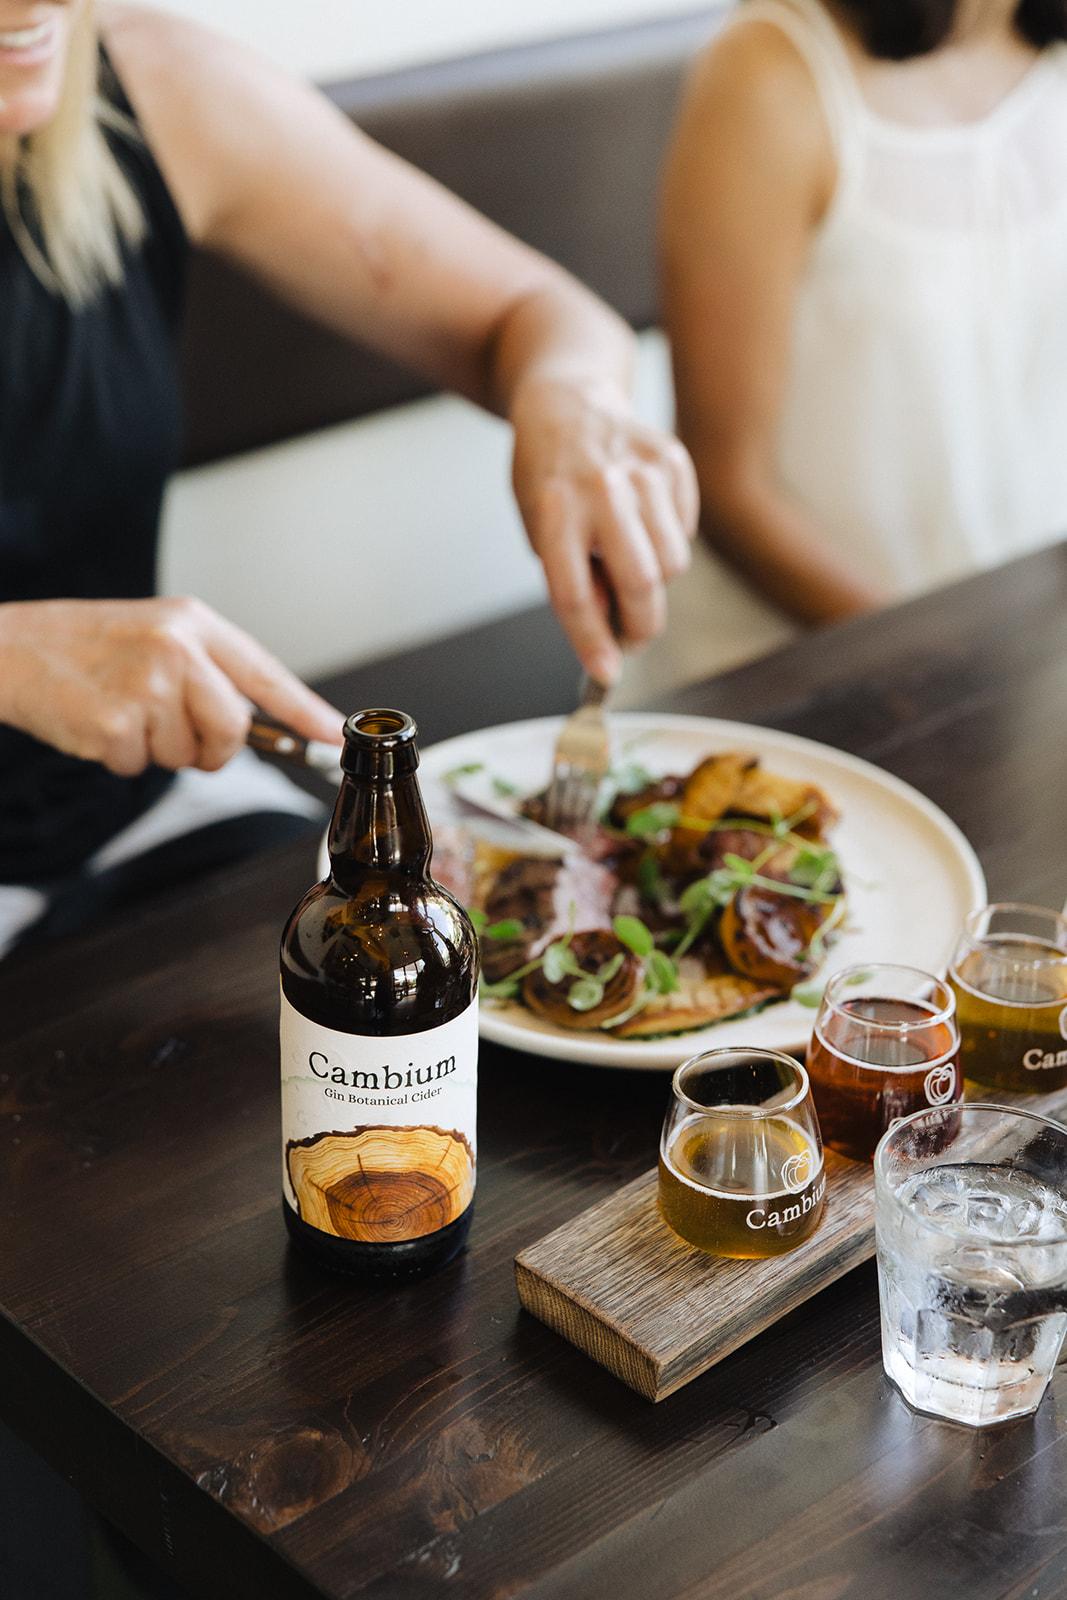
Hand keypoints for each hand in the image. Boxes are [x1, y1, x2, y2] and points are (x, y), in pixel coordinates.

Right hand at [0, 596, 343, 776]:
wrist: (11, 649)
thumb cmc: (87, 647)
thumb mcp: (158, 635)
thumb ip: (210, 671)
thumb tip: (262, 725)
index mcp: (194, 623)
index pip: (266, 675)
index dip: (305, 711)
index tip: (334, 737)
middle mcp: (177, 649)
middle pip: (234, 729)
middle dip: (211, 747)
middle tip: (170, 727)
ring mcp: (146, 685)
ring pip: (188, 755)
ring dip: (157, 750)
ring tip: (122, 711)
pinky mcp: (115, 722)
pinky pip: (142, 767)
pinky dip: (120, 758)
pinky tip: (98, 722)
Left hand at [510, 378, 698, 682]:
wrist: (569, 403)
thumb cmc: (549, 478)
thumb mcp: (539, 530)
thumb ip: (573, 577)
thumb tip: (611, 628)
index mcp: (554, 510)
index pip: (576, 593)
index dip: (592, 641)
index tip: (606, 674)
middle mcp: (600, 488)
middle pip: (642, 582)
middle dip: (641, 625)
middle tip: (630, 637)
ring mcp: (642, 471)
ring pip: (674, 563)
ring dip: (655, 581)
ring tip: (627, 560)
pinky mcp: (673, 460)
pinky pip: (686, 530)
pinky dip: (667, 541)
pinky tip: (641, 522)